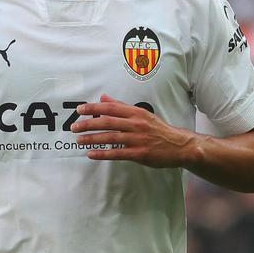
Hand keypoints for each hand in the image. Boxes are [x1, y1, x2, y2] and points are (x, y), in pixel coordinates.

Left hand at [71, 94, 199, 167]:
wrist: (179, 145)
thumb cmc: (158, 129)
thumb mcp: (141, 114)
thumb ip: (121, 107)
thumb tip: (103, 98)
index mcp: (136, 113)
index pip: (110, 108)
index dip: (93, 108)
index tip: (80, 110)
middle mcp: (136, 124)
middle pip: (107, 122)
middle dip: (88, 124)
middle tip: (74, 126)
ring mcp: (138, 139)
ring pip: (110, 138)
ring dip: (92, 139)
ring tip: (79, 140)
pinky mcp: (139, 154)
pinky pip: (117, 154)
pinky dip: (103, 153)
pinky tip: (91, 154)